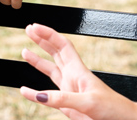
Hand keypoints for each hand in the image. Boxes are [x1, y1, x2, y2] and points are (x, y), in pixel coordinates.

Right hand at [20, 24, 136, 119]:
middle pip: (55, 52)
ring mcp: (69, 89)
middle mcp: (73, 77)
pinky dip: (35, 92)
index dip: (48, 34)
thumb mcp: (87, 102)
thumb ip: (62, 98)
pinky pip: (47, 94)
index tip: (35, 27)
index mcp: (78, 71)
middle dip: (42, 40)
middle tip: (29, 30)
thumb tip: (39, 95)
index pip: (62, 46)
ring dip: (38, 60)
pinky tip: (26, 91)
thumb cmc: (112, 108)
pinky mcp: (67, 103)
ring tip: (25, 50)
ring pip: (51, 69)